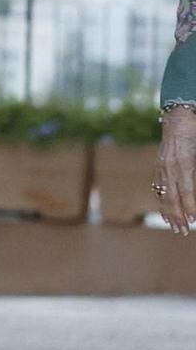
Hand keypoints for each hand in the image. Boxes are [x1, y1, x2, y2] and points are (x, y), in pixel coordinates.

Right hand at [157, 109, 195, 234]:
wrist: (177, 118)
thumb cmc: (194, 132)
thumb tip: (195, 191)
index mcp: (184, 162)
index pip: (186, 190)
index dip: (190, 206)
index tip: (194, 219)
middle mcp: (169, 167)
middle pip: (172, 197)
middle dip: (178, 216)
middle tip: (184, 231)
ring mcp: (161, 167)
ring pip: (163, 195)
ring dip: (169, 213)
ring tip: (175, 228)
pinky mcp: (158, 167)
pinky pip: (158, 189)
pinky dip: (162, 203)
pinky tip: (166, 215)